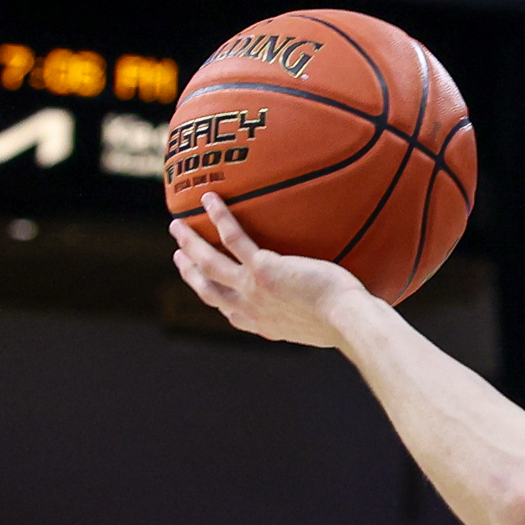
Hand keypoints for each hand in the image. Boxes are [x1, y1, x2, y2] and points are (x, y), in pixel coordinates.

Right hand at [172, 194, 372, 348]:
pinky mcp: (263, 268)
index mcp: (265, 325)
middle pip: (209, 289)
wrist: (348, 321)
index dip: (214, 298)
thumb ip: (316, 313)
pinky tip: (209, 198)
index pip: (231, 313)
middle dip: (189, 272)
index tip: (203, 287)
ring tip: (176, 225)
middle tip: (178, 255)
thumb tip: (332, 302)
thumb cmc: (348, 323)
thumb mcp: (325, 324)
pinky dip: (219, 217)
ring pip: (209, 263)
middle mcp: (252, 310)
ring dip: (190, 243)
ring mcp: (252, 289)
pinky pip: (233, 237)